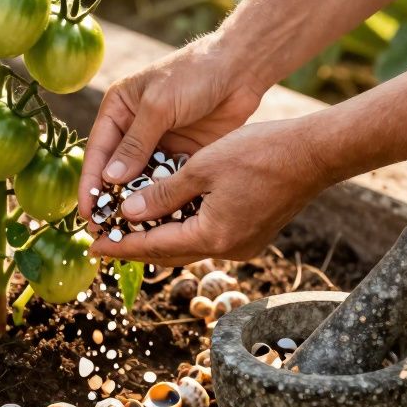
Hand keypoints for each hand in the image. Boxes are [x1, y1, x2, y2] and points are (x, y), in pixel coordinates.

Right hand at [78, 34, 266, 223]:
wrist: (240, 68)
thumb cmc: (194, 74)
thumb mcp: (159, 106)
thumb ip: (135, 144)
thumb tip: (110, 179)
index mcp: (118, 110)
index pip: (98, 152)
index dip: (90, 184)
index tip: (87, 212)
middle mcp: (134, 129)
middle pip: (117, 171)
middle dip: (111, 200)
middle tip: (104, 231)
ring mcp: (158, 143)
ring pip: (142, 180)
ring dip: (137, 204)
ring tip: (130, 232)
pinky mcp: (182, 154)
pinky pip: (167, 181)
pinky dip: (163, 199)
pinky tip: (160, 220)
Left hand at [88, 118, 334, 264]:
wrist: (315, 154)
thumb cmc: (260, 153)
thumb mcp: (201, 167)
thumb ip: (161, 195)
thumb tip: (127, 214)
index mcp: (213, 236)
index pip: (153, 246)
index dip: (119, 246)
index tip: (91, 246)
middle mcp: (228, 249)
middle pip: (169, 253)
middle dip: (134, 247)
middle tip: (103, 242)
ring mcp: (244, 244)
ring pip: (189, 246)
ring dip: (159, 239)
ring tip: (128, 231)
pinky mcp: (253, 233)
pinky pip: (208, 237)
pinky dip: (183, 230)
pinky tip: (167, 218)